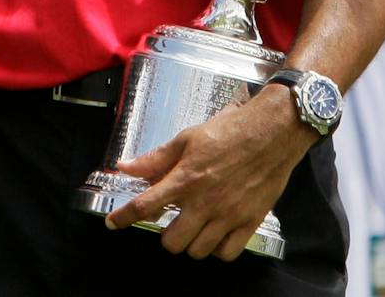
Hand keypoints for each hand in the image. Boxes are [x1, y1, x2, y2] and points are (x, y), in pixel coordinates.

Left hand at [104, 86, 315, 259]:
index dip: (124, 218)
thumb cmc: (229, 132)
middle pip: (173, 241)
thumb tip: (126, 167)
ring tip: (192, 227)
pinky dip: (217, 249)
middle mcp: (205, 202)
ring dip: (190, 243)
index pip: (145, 206)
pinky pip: (228, 253)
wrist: (271, 133)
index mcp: (185, 178)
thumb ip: (155, 158)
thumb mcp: (186, 138)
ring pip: (198, 251)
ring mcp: (229, 215)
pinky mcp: (251, 222)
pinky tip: (214, 234)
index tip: (112, 224)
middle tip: (170, 222)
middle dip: (165, 235)